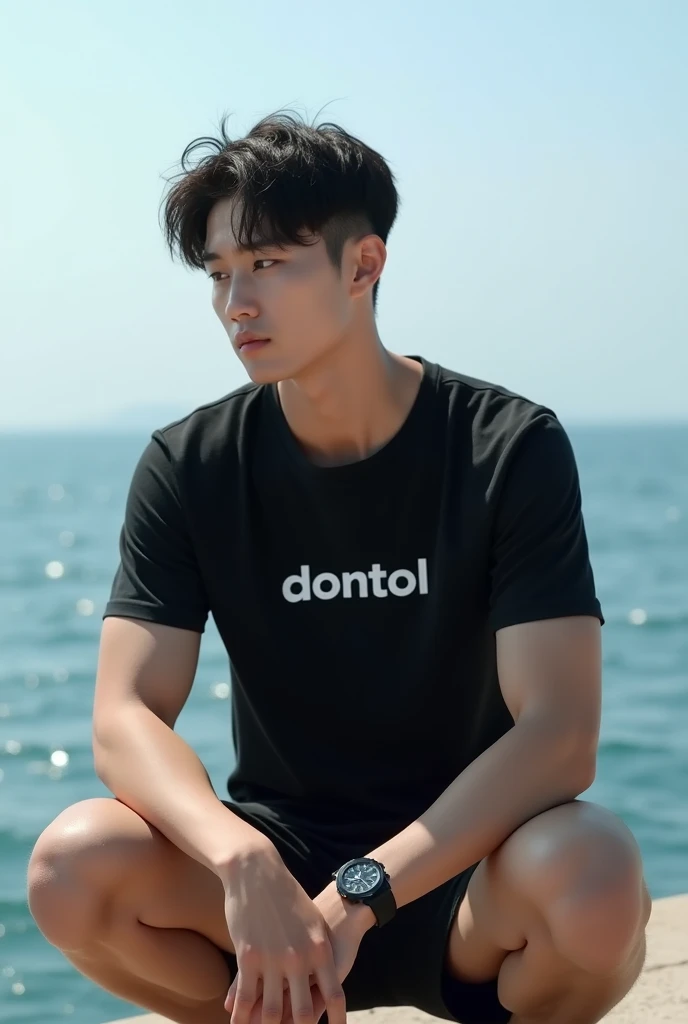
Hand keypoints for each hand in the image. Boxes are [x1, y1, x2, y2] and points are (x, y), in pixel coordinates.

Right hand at [222, 848, 352, 1023]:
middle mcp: (298, 958)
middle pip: (302, 1011)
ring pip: (271, 1010)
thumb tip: (322, 972)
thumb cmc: (287, 895)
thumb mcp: (312, 921)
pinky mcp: (248, 956)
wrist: (258, 870)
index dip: (337, 1018)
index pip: (334, 994)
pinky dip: (242, 1017)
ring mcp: (273, 959)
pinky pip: (246, 997)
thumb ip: (318, 949)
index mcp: (319, 949)